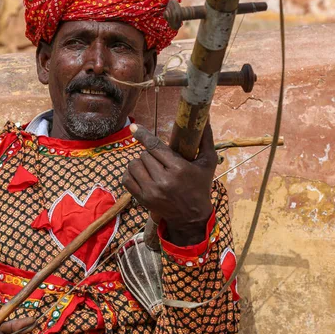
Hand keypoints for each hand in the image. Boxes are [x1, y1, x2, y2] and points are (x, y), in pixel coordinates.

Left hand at [122, 123, 217, 245]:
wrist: (192, 217)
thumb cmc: (200, 185)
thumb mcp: (208, 162)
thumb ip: (205, 139)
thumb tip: (205, 116)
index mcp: (179, 169)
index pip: (155, 146)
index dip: (144, 135)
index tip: (134, 127)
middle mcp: (163, 180)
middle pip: (144, 154)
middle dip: (150, 154)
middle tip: (160, 161)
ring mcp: (151, 191)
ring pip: (133, 164)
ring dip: (140, 163)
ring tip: (151, 167)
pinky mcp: (142, 199)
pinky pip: (126, 178)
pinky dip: (131, 173)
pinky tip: (141, 174)